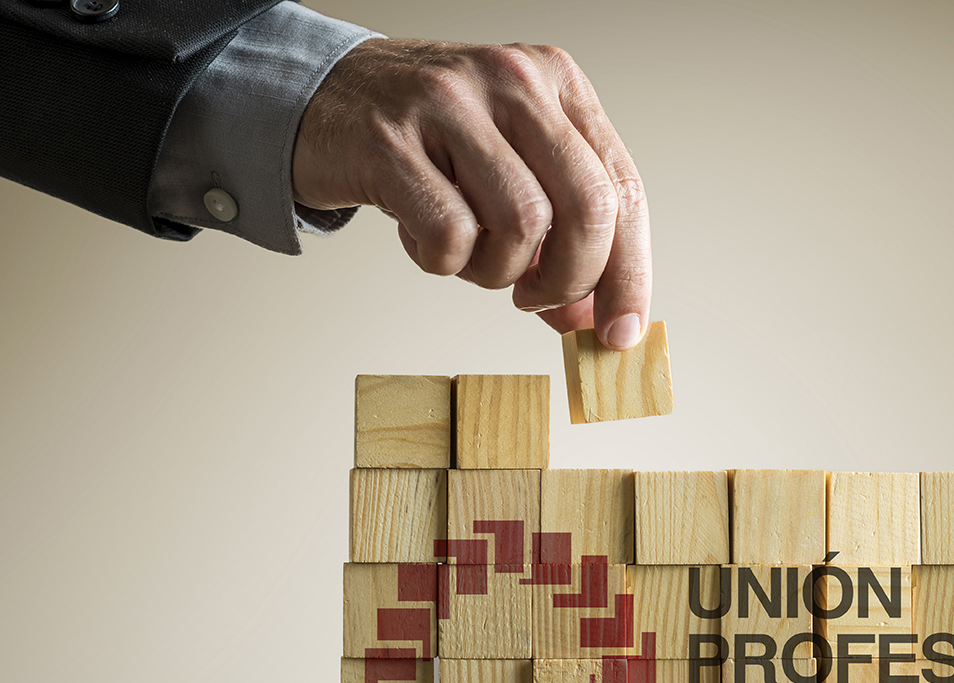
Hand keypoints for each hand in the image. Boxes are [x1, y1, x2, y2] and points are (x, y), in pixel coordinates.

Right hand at [293, 39, 649, 348]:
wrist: (323, 95)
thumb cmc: (429, 137)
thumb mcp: (511, 166)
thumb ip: (560, 234)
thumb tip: (595, 321)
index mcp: (557, 82)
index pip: (623, 188)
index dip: (630, 273)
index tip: (622, 332)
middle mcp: (513, 81)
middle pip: (588, 208)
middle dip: (571, 280)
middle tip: (538, 300)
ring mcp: (451, 105)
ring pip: (522, 226)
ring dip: (499, 271)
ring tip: (470, 256)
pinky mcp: (391, 141)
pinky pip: (450, 234)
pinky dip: (443, 262)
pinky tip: (422, 238)